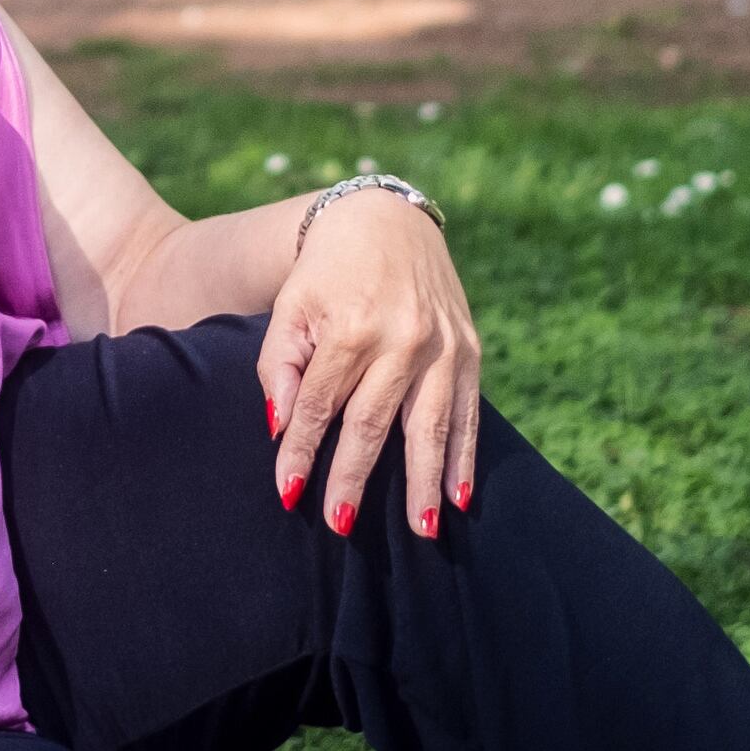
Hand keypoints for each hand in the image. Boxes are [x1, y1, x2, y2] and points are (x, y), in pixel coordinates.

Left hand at [260, 190, 480, 536]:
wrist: (384, 218)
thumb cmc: (324, 272)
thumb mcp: (289, 307)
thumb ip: (279, 365)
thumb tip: (280, 428)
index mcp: (350, 327)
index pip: (320, 404)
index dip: (301, 451)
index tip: (288, 494)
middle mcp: (401, 338)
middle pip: (373, 423)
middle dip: (354, 477)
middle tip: (341, 524)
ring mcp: (442, 345)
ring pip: (430, 426)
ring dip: (423, 482)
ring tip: (421, 531)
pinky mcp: (469, 348)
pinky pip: (468, 412)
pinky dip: (465, 457)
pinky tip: (460, 496)